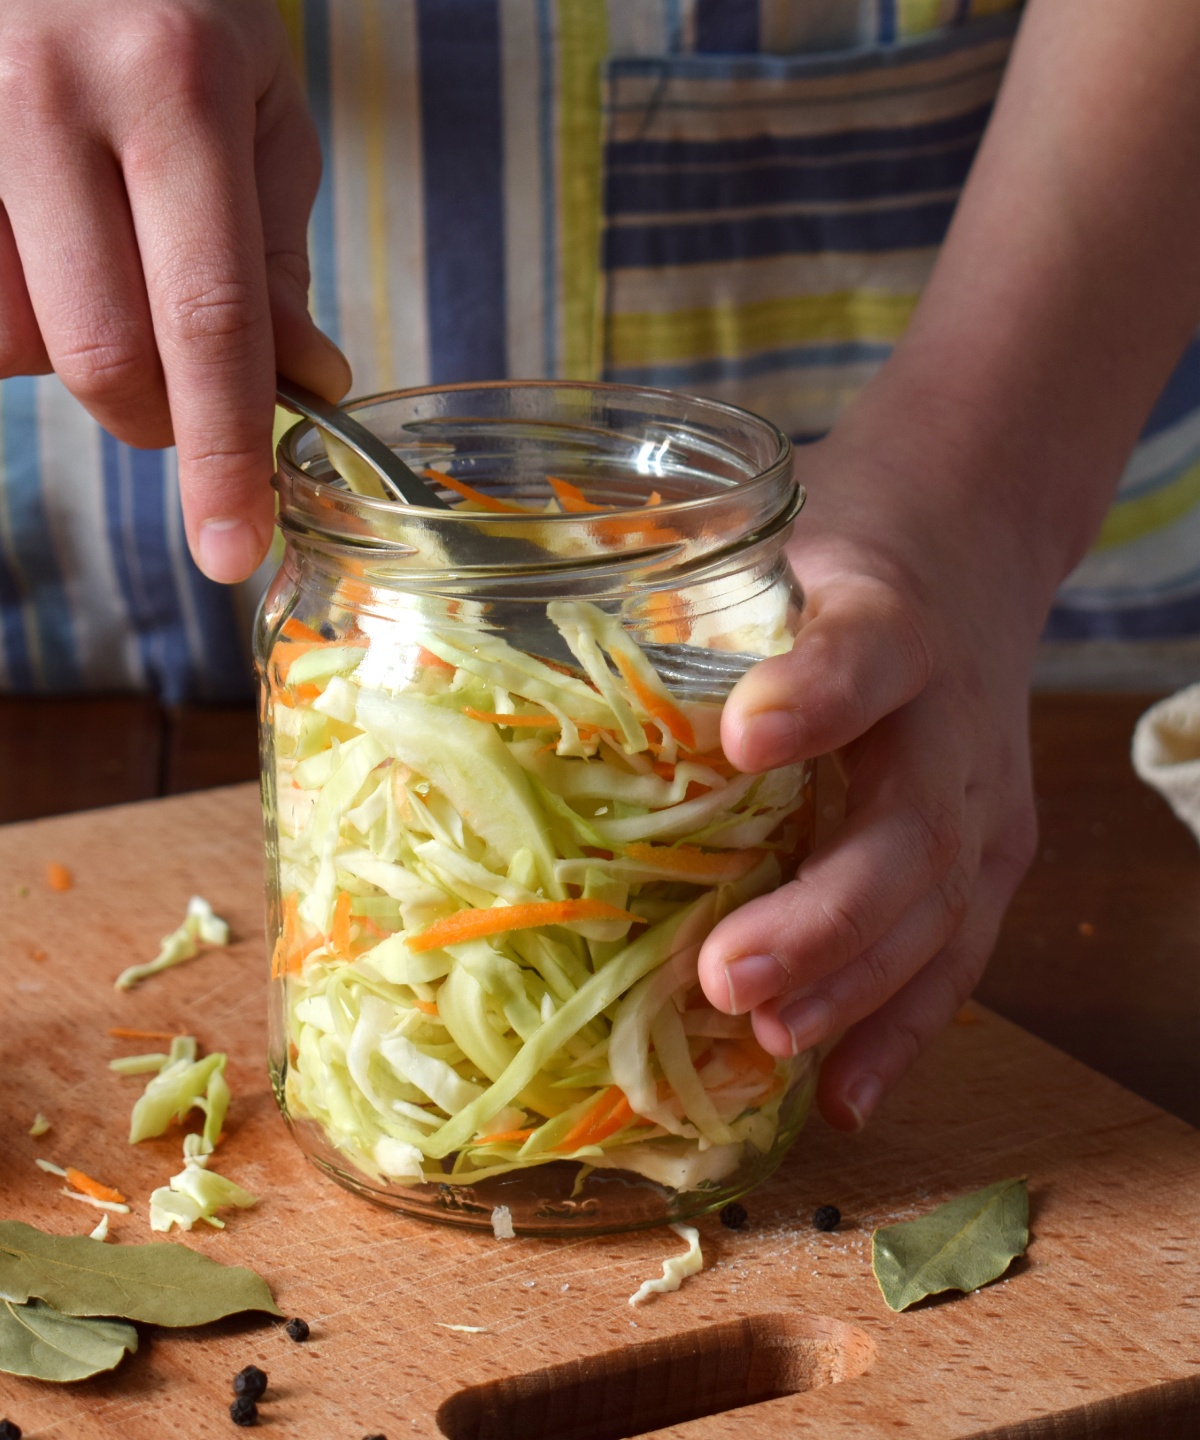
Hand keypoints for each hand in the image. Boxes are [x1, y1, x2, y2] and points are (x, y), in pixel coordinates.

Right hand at [0, 0, 348, 581]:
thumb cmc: (172, 11)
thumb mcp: (258, 113)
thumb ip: (275, 257)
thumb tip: (306, 385)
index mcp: (171, 88)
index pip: (207, 320)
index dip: (223, 453)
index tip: (232, 547)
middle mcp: (47, 95)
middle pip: (102, 355)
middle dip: (157, 417)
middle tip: (186, 390)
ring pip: (10, 340)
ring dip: (73, 354)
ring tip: (102, 267)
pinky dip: (12, 314)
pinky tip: (42, 253)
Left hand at [696, 432, 1041, 1130]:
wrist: (966, 555)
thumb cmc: (835, 566)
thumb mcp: (766, 549)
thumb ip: (677, 608)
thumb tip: (484, 672)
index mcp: (890, 619)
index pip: (865, 652)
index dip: (814, 697)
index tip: (742, 739)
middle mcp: (954, 716)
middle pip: (911, 826)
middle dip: (823, 914)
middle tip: (728, 976)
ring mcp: (987, 796)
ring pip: (939, 907)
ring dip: (852, 986)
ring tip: (771, 1038)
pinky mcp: (999, 853)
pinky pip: (959, 952)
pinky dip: (900, 1029)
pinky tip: (841, 1094)